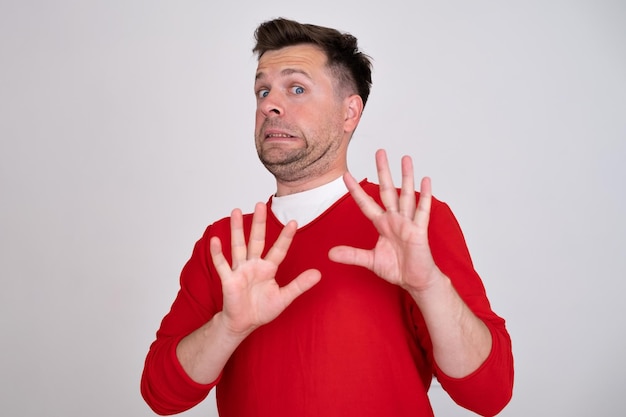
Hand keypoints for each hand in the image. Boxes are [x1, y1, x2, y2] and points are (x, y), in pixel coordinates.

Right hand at [210, 202, 320, 335]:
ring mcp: (240, 270)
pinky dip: (218, 253)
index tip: (294, 222)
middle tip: (260, 204)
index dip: (286, 236)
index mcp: (268, 268)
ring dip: (237, 229)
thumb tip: (319, 274)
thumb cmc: (262, 309)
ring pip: (238, 246)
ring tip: (236, 211)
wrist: (244, 323)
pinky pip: (222, 265)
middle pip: (257, 240)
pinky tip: (216, 240)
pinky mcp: (228, 280)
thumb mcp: (284, 298)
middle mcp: (254, 265)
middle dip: (258, 223)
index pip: (279, 249)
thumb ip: (299, 285)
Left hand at [329, 149, 440, 292]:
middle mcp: (395, 219)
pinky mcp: (419, 231)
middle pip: (387, 190)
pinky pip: (422, 211)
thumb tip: (330, 254)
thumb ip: (352, 255)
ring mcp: (408, 223)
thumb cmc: (397, 269)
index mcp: (382, 225)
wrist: (416, 281)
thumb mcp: (370, 261)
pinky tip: (426, 180)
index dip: (356, 190)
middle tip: (380, 152)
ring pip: (406, 195)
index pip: (366, 203)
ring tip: (405, 158)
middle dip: (383, 171)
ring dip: (406, 176)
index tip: (346, 176)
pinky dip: (425, 195)